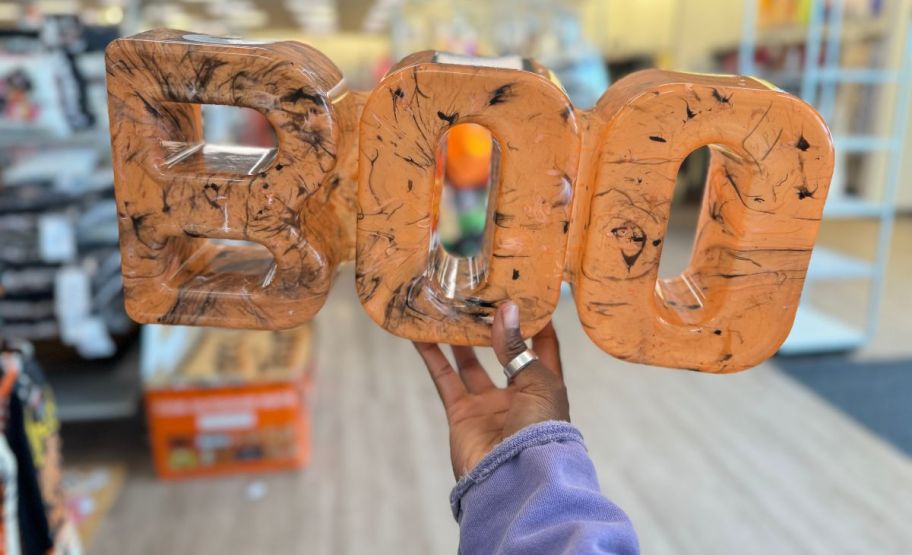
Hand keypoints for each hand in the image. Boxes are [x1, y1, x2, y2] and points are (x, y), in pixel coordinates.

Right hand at [414, 301, 569, 479]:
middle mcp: (517, 392)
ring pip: (469, 362)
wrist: (517, 479)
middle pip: (501, 350)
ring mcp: (488, 404)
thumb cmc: (541, 431)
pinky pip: (445, 379)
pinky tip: (419, 334)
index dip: (535, 319)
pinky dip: (432, 357)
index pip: (543, 345)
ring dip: (458, 336)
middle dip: (490, 325)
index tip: (523, 289)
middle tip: (477, 294)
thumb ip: (515, 346)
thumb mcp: (537, 383)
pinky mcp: (462, 414)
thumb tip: (506, 309)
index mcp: (545, 384)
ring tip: (447, 306)